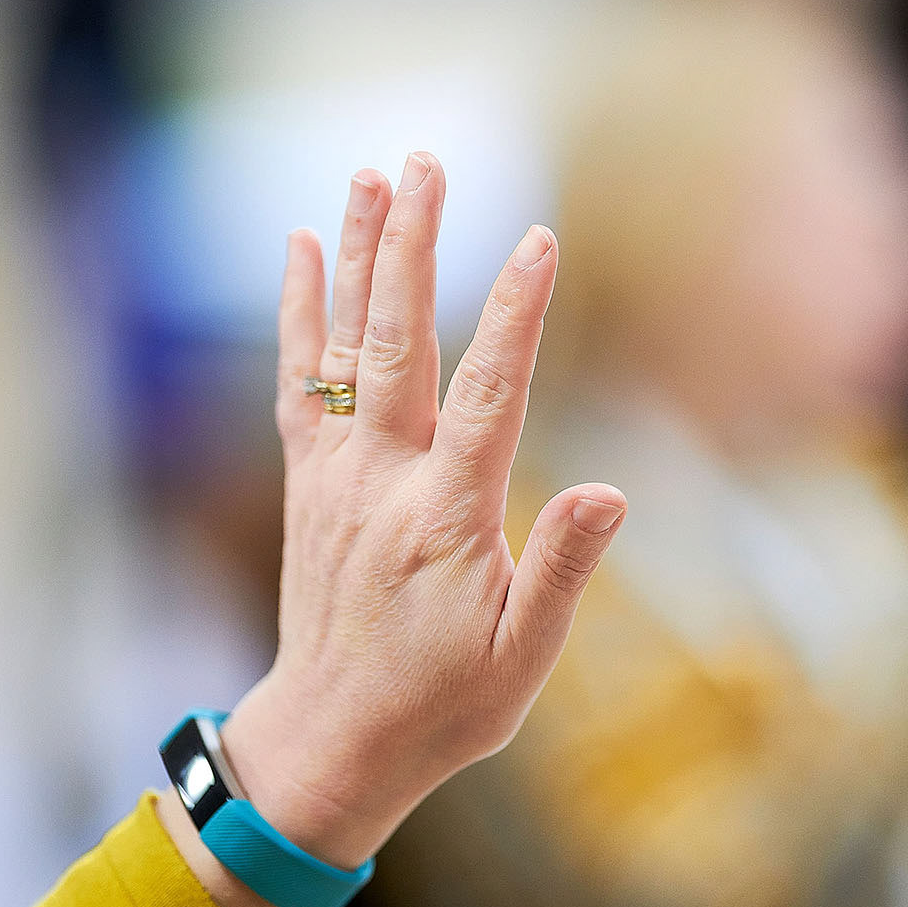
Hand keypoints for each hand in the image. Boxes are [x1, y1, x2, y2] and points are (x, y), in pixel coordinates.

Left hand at [161, 152, 625, 906]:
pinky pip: (299, 381)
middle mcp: (381, 483)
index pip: (489, 397)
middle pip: (399, 343)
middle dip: (414, 247)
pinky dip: (300, 313)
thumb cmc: (442, 708)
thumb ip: (561, 572)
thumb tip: (609, 491)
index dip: (518, 316)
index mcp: (445, 520)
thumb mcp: (521, 662)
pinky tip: (306, 247)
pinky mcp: (308, 483)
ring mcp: (335, 478)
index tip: (542, 239)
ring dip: (359, 257)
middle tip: (426, 163)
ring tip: (372, 174)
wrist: (330, 743)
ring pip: (345, 347)